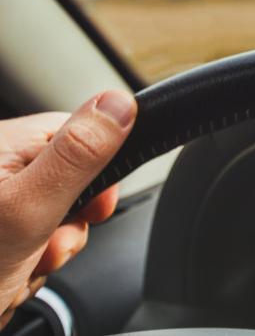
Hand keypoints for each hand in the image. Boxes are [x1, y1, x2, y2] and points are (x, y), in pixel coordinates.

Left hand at [0, 90, 135, 328]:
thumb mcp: (29, 210)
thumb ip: (77, 156)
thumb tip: (119, 102)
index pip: (77, 134)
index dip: (98, 175)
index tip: (95, 208)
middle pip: (67, 182)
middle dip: (66, 225)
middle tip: (43, 246)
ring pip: (48, 220)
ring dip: (43, 253)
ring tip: (17, 267)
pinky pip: (25, 243)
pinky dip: (22, 267)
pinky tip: (4, 275)